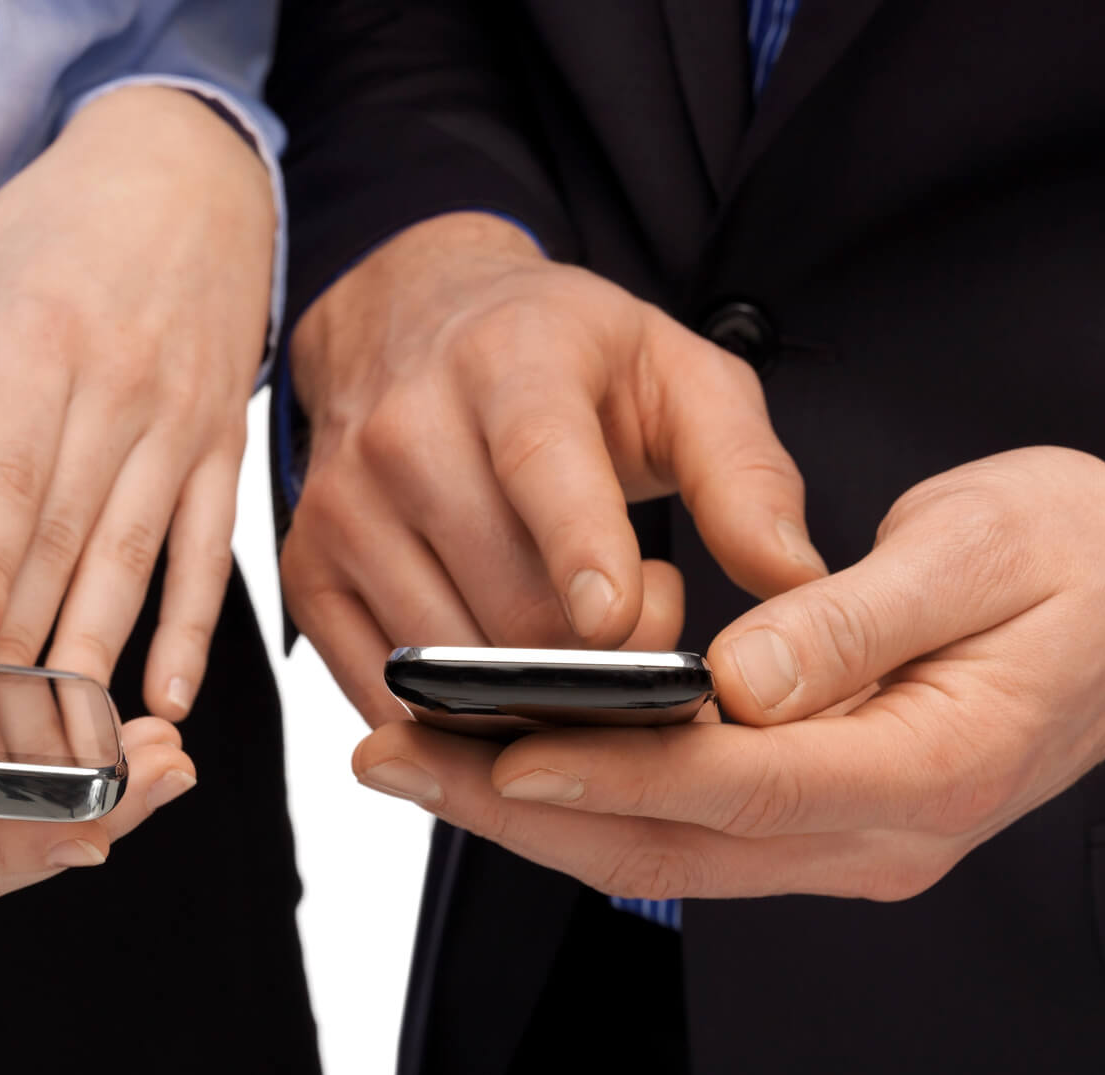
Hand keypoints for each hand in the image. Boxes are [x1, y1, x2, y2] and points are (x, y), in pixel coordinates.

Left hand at [0, 85, 275, 719]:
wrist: (189, 174)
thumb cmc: (54, 229)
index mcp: (38, 344)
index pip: (6, 474)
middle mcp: (118, 390)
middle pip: (67, 533)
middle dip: (26, 636)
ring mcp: (180, 426)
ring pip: (136, 555)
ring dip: (99, 648)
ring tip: (62, 731)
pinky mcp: (223, 450)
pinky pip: (209, 554)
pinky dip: (192, 630)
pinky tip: (165, 696)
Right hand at [282, 212, 825, 722]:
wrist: (408, 323)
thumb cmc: (562, 361)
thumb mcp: (678, 378)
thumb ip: (747, 474)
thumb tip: (795, 582)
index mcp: (508, 362)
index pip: (540, 463)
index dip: (580, 548)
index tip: (619, 622)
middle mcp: (403, 434)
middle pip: (506, 599)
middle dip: (598, 656)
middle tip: (643, 618)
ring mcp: (342, 511)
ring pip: (446, 662)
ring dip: (534, 693)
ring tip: (576, 634)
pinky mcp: (308, 576)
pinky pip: (384, 692)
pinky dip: (456, 721)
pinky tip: (508, 677)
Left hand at [350, 448, 1104, 900]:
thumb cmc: (1078, 563)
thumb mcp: (985, 550)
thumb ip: (857, 617)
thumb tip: (738, 678)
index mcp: (933, 766)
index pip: (739, 785)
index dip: (609, 766)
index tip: (494, 740)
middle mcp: (880, 836)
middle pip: (669, 847)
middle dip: (519, 808)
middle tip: (391, 761)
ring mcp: (846, 847)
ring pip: (659, 857)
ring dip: (528, 815)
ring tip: (410, 762)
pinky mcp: (815, 829)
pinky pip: (679, 835)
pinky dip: (583, 803)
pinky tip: (499, 763)